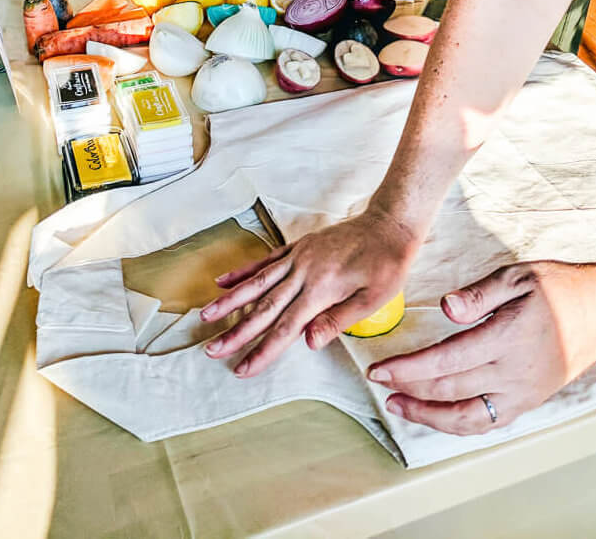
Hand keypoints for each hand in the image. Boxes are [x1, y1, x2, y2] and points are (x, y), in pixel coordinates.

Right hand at [200, 208, 419, 376]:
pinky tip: (224, 281)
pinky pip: (265, 261)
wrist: (389, 225)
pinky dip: (243, 271)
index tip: (243, 369)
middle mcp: (303, 272)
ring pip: (257, 282)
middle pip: (263, 308)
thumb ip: (339, 319)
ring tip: (206, 316)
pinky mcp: (299, 247)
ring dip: (230, 301)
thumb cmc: (386, 264)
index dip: (263, 350)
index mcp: (321, 289)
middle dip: (236, 332)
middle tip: (212, 351)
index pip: (285, 327)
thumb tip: (308, 342)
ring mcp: (298, 258)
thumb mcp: (374, 297)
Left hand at [367, 261, 595, 435]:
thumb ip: (478, 294)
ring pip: (466, 418)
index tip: (379, 369)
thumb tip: (445, 306)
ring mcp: (521, 393)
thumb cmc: (558, 289)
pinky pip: (487, 422)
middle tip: (380, 384)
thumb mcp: (517, 276)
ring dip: (427, 416)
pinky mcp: (528, 403)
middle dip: (408, 390)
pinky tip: (437, 415)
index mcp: (505, 338)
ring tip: (399, 406)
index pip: (445, 361)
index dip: (407, 368)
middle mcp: (512, 373)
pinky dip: (457, 424)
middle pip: (448, 390)